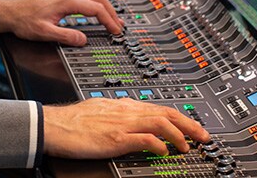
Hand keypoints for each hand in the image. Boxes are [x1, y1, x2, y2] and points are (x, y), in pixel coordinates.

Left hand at [0, 0, 124, 45]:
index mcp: (67, 1)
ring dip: (106, 8)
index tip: (116, 31)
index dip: (109, 20)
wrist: (10, 12)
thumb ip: (66, 36)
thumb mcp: (45, 32)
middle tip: (119, 26)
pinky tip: (97, 14)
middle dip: (112, 13)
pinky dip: (97, 6)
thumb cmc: (24, 20)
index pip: (96, 9)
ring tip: (113, 21)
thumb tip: (83, 39)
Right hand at [43, 97, 208, 157]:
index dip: (179, 116)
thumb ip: (118, 115)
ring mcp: (122, 124)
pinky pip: (144, 138)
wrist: (53, 125)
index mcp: (123, 105)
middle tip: (203, 135)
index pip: (158, 107)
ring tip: (188, 145)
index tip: (191, 125)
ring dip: (179, 134)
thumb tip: (130, 124)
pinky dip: (158, 144)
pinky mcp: (115, 138)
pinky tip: (164, 151)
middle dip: (188, 124)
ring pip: (160, 122)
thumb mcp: (100, 111)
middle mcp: (126, 111)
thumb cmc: (71, 121)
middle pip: (165, 112)